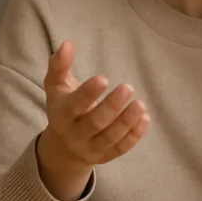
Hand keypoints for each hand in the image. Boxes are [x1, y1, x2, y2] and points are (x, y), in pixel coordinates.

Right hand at [36, 40, 149, 200]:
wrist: (62, 146)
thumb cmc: (63, 106)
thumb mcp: (56, 85)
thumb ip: (60, 65)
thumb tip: (67, 43)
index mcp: (62, 114)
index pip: (74, 105)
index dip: (89, 93)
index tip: (104, 79)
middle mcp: (74, 134)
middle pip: (95, 123)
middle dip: (112, 107)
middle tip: (128, 87)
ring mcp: (90, 148)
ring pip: (110, 138)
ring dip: (127, 122)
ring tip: (140, 104)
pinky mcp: (105, 156)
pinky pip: (121, 148)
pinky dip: (134, 135)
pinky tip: (145, 118)